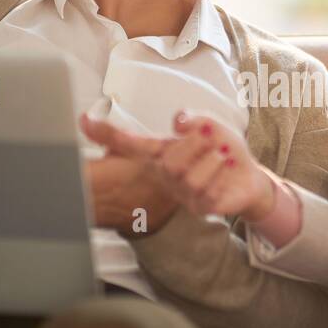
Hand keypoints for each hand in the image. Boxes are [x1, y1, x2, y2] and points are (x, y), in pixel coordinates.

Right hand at [79, 110, 276, 221]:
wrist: (244, 176)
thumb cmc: (219, 148)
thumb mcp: (204, 124)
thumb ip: (189, 120)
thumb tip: (175, 120)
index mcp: (159, 152)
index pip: (126, 143)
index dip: (105, 133)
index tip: (82, 121)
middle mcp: (165, 175)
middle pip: (169, 164)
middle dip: (192, 145)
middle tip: (211, 134)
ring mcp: (181, 193)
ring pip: (190, 181)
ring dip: (211, 162)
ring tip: (224, 153)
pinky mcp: (201, 207)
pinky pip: (208, 195)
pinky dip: (221, 178)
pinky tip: (228, 169)